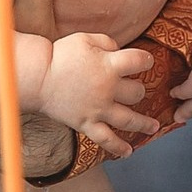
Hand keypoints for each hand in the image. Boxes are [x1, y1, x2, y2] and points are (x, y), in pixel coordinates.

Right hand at [35, 32, 156, 157]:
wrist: (37, 76)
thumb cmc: (60, 55)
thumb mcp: (85, 39)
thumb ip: (107, 43)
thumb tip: (119, 51)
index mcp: (109, 66)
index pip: (139, 62)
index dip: (146, 60)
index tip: (145, 61)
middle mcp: (108, 89)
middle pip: (137, 92)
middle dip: (138, 89)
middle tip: (134, 89)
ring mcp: (98, 109)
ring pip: (129, 120)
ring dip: (144, 124)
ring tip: (154, 127)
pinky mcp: (86, 124)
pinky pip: (106, 140)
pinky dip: (118, 147)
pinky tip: (129, 152)